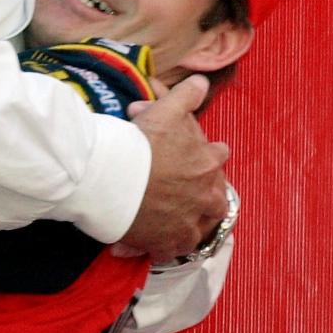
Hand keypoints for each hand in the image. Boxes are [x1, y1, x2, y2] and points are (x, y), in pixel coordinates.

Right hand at [118, 74, 229, 263]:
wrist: (113, 176)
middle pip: (216, 201)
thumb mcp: (166, 110)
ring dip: (186, 225)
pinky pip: (169, 250)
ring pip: (197, 230)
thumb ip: (186, 95)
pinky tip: (148, 245)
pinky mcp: (167, 244)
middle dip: (205, 196)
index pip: (219, 156)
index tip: (200, 155)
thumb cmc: (141, 142)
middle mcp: (206, 198)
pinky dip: (160, 248)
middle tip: (184, 192)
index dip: (209, 155)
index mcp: (208, 164)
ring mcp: (188, 224)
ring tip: (170, 223)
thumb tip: (201, 81)